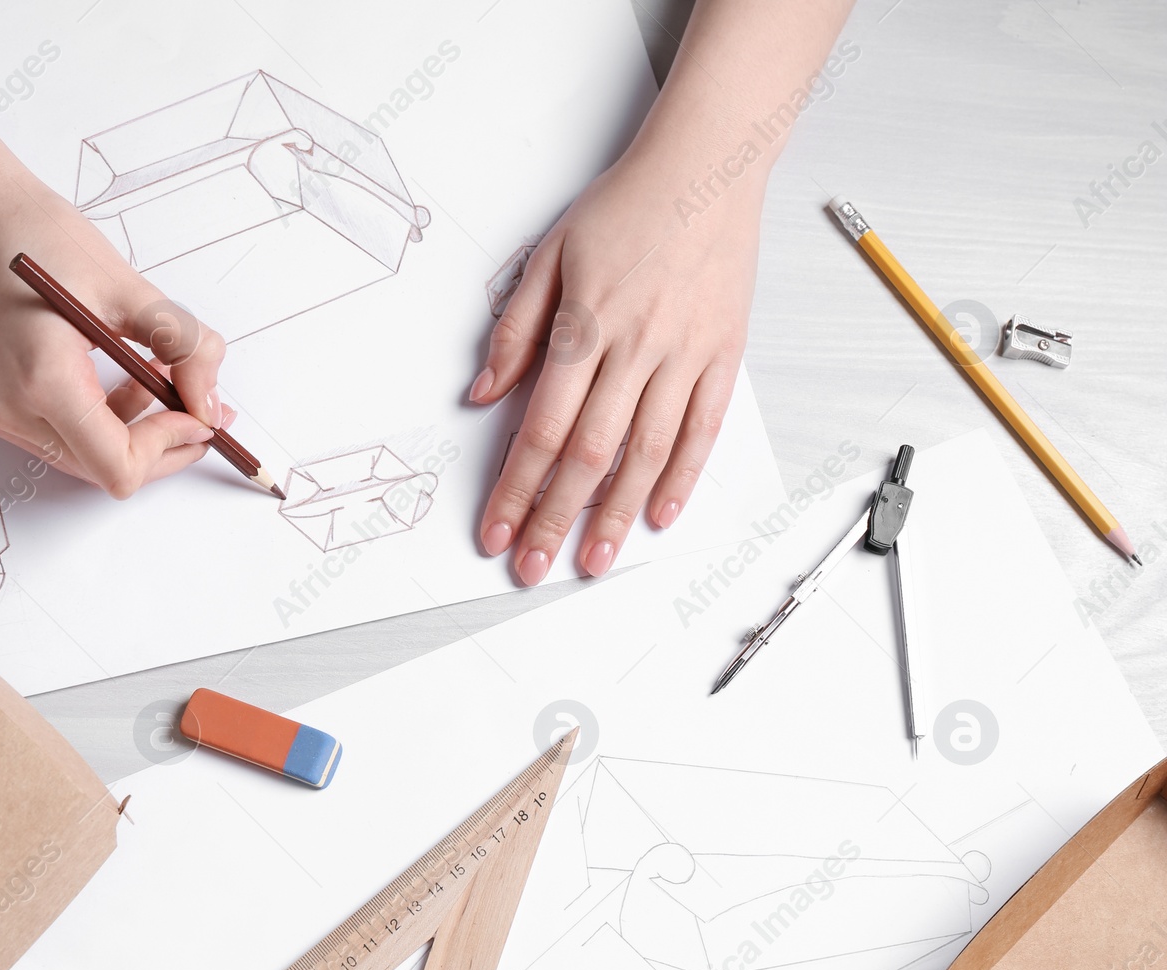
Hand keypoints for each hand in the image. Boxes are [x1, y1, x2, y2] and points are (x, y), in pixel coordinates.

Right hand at [0, 164, 230, 496]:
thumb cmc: (42, 239)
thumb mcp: (129, 288)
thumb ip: (183, 348)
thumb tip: (211, 404)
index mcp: (42, 379)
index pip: (117, 463)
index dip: (169, 446)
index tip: (200, 414)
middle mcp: (12, 408)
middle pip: (105, 471)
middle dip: (162, 445)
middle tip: (201, 408)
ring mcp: (0, 411)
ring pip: (88, 460)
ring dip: (136, 432)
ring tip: (162, 378)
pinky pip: (65, 438)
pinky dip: (107, 421)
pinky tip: (129, 380)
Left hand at [469, 143, 760, 583]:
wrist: (705, 169)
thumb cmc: (623, 209)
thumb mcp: (547, 256)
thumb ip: (513, 331)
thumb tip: (481, 396)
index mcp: (584, 327)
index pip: (540, 429)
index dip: (515, 489)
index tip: (495, 531)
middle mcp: (635, 348)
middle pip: (587, 454)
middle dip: (555, 519)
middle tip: (532, 566)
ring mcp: (684, 356)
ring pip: (645, 453)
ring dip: (617, 514)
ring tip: (594, 561)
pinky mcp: (723, 355)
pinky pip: (702, 429)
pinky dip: (682, 477)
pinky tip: (660, 514)